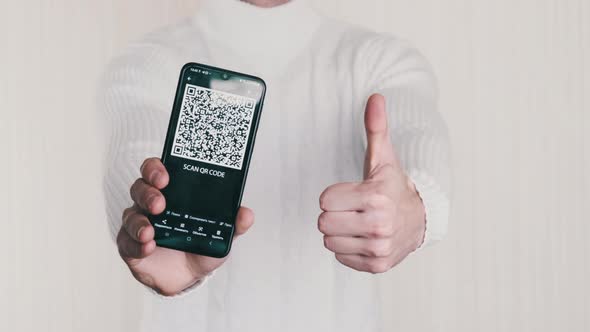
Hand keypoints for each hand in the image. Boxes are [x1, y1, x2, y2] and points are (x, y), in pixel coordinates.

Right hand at [117, 157, 253, 295]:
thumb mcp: (220, 235)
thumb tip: (246, 214)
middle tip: (160, 204)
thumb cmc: (200, 245)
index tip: (165, 176)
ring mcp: (139, 223)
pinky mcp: (129, 245)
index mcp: (172, 193)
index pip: (156, 170)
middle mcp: (151, 203)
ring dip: (139, 221)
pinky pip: (126, 242)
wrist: (188, 276)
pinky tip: (147, 247)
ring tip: (150, 232)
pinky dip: (136, 244)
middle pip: (140, 187)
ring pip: (130, 214)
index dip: (156, 169)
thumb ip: (233, 224)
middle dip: (148, 193)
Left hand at [317, 94, 425, 272]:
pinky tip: (363, 237)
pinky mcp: (377, 265)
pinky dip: (348, 249)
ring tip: (358, 223)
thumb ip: (375, 128)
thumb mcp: (384, 157)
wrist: (420, 219)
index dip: (334, 195)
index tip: (350, 193)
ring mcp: (378, 247)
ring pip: (329, 241)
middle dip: (334, 214)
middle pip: (324, 222)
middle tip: (352, 209)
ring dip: (339, 232)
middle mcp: (379, 224)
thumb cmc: (394, 187)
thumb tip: (375, 98)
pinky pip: (340, 257)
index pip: (324, 200)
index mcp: (376, 196)